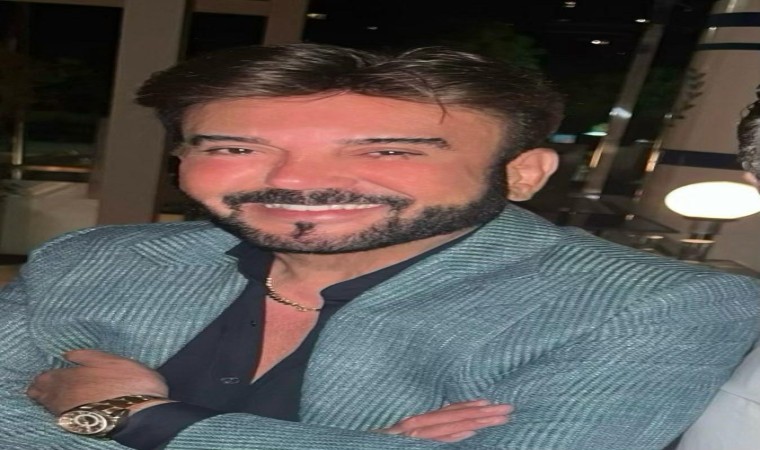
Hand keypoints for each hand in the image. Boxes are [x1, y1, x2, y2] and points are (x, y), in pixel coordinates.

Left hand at [27, 349, 168, 414]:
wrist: (139, 411)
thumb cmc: (127, 380)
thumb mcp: (110, 360)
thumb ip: (86, 356)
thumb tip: (66, 355)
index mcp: (67, 377)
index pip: (43, 377)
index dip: (45, 375)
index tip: (49, 372)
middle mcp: (61, 396)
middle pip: (40, 393)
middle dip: (40, 387)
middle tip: (44, 383)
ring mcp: (67, 413)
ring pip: (48, 405)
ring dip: (48, 398)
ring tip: (54, 393)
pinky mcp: (76, 425)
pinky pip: (58, 414)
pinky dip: (57, 408)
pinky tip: (65, 405)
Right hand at [379, 400, 511, 441]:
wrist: (355, 444)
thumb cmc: (378, 438)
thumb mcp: (399, 429)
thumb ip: (420, 423)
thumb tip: (448, 421)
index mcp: (415, 418)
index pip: (448, 410)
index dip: (470, 405)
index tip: (491, 402)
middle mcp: (414, 423)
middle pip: (454, 415)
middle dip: (482, 412)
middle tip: (508, 409)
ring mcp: (412, 435)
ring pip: (449, 425)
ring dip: (475, 420)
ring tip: (498, 418)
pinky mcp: (408, 444)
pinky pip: (435, 440)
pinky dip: (453, 435)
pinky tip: (471, 432)